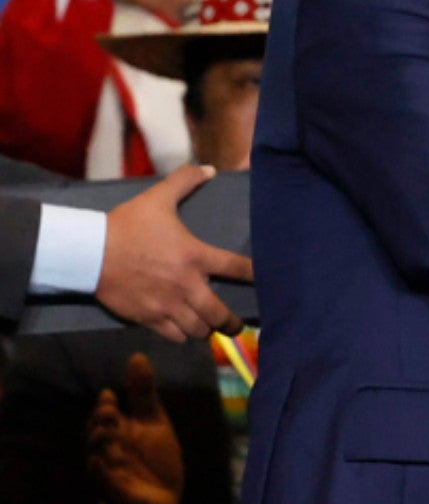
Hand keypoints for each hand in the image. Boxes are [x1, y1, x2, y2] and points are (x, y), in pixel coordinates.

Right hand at [87, 353, 182, 503]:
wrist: (162, 499)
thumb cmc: (156, 457)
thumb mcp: (154, 422)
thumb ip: (144, 393)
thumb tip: (136, 356)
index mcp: (118, 431)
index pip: (105, 415)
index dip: (105, 405)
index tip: (109, 394)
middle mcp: (108, 449)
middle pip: (96, 434)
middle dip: (100, 422)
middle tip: (108, 410)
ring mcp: (109, 471)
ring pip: (96, 457)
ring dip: (100, 444)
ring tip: (107, 431)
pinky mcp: (114, 492)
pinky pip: (104, 483)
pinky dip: (103, 473)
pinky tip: (103, 463)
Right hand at [98, 164, 254, 341]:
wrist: (89, 251)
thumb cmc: (126, 225)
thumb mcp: (157, 198)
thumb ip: (185, 181)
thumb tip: (209, 168)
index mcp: (195, 256)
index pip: (237, 268)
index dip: (255, 276)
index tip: (264, 282)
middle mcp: (187, 285)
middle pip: (219, 313)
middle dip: (231, 322)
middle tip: (237, 326)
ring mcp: (167, 305)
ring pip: (197, 329)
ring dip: (206, 328)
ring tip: (209, 327)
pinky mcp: (147, 317)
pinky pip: (173, 335)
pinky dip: (182, 335)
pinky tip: (184, 331)